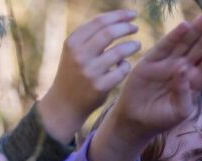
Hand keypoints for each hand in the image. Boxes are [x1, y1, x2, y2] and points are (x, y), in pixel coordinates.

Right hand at [39, 10, 141, 142]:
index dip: (119, 16)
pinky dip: (126, 66)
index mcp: (72, 42)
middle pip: (110, 33)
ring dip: (132, 46)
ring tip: (137, 45)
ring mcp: (89, 71)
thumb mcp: (74, 51)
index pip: (100, 21)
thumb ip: (91, 36)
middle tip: (135, 28)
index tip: (132, 15)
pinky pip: (122, 70)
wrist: (64, 103)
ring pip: (119, 52)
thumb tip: (117, 18)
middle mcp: (79, 55)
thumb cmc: (74, 72)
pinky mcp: (99, 87)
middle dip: (126, 28)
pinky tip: (125, 66)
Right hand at [90, 9, 201, 160]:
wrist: (138, 121)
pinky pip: (165, 46)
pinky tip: (185, 26)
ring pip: (186, 42)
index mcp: (195, 80)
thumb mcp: (179, 111)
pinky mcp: (151, 61)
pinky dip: (174, 36)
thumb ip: (184, 94)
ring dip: (198, 28)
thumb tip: (184, 70)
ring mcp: (168, 62)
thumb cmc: (162, 118)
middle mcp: (184, 67)